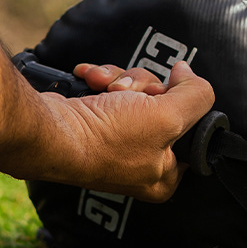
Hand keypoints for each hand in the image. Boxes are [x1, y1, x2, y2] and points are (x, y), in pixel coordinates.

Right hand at [29, 60, 213, 201]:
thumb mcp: (168, 116)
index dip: (180, 104)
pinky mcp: (97, 121)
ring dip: (120, 80)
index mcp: (165, 174)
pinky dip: (101, 79)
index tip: (163, 100)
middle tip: (126, 95)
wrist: (49, 131)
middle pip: (164, 103)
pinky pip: (113, 88)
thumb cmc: (106, 137)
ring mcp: (118, 140)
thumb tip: (188, 73)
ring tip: (103, 88)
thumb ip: (196, 95)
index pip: (192, 129)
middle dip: (143, 88)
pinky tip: (90, 80)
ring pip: (138, 90)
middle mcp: (143, 161)